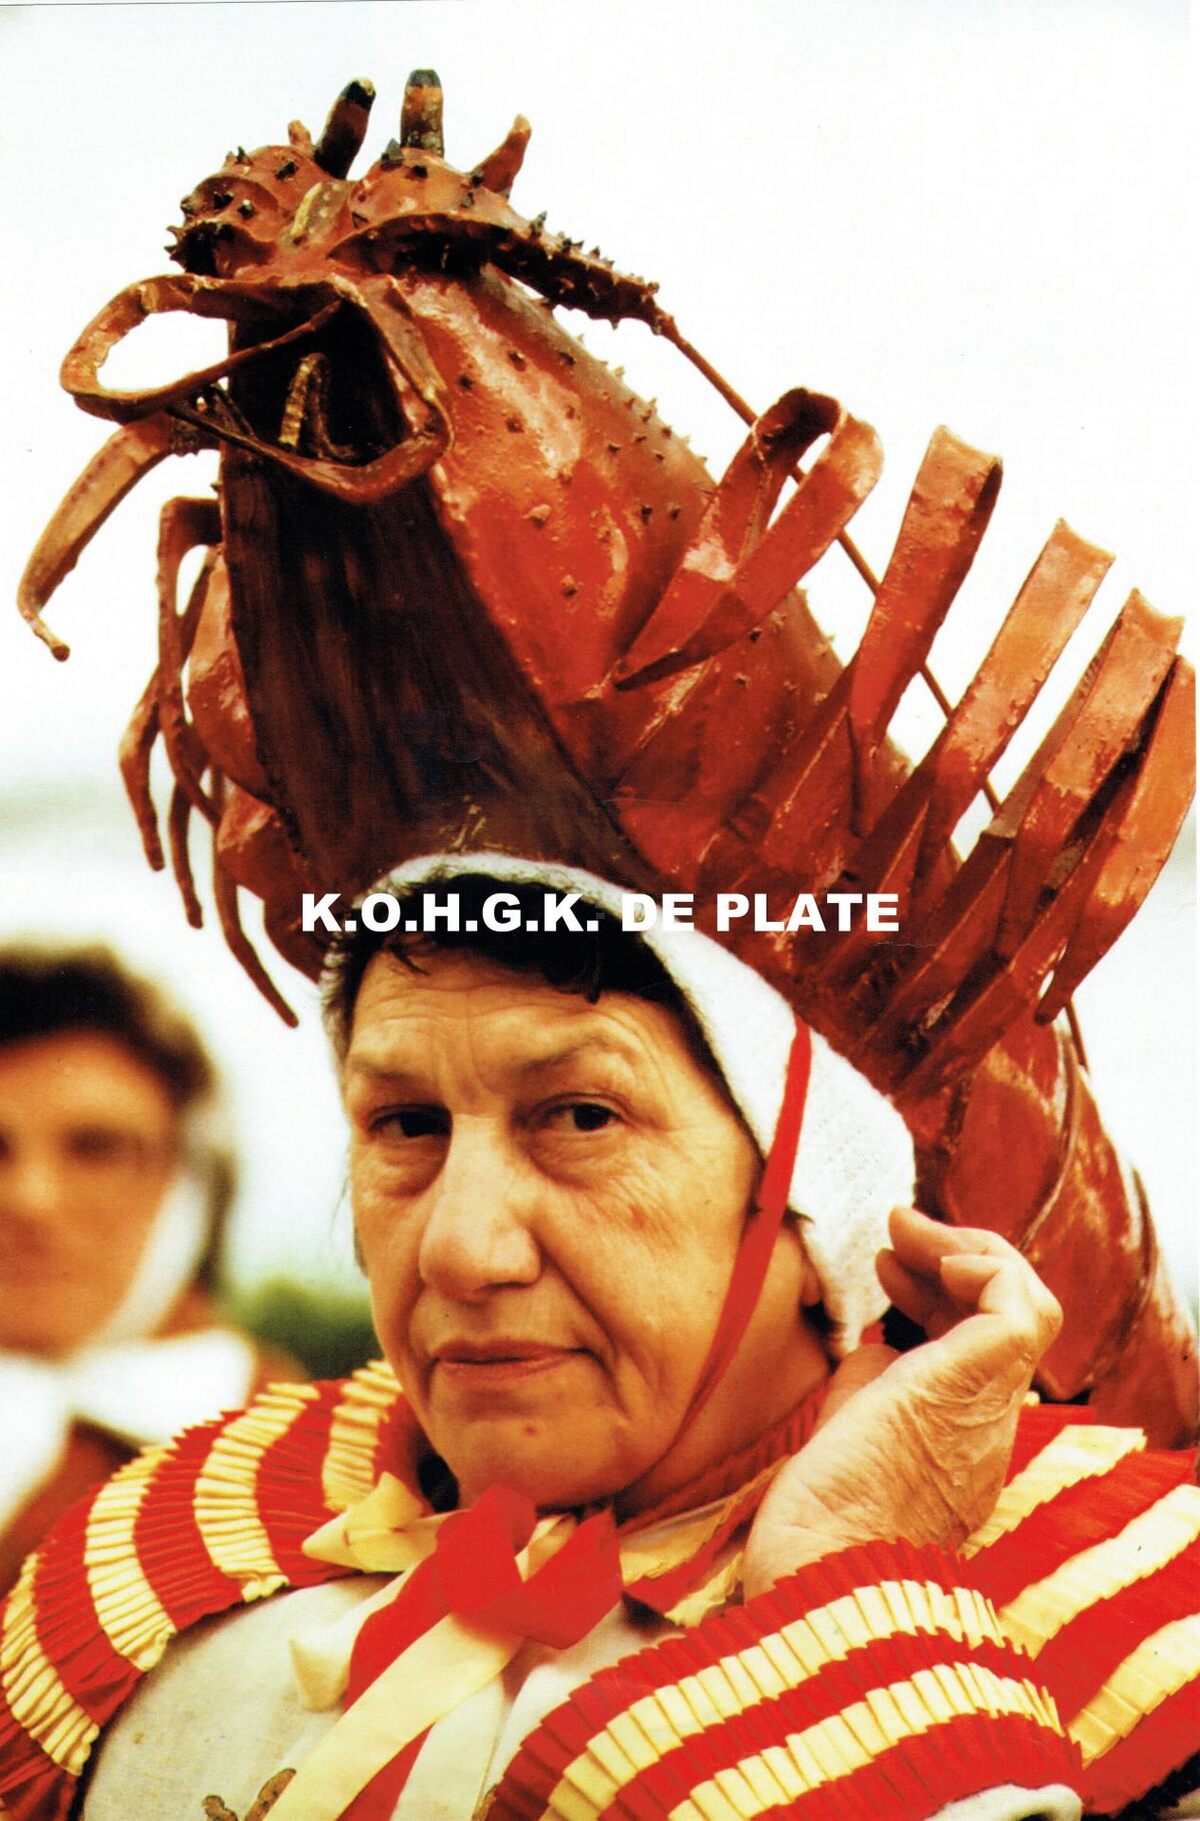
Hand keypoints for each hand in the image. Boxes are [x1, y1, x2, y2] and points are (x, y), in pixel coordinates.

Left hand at [742, 1207, 1061, 1599]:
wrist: (822, 1571)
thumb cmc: (818, 1519)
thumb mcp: (848, 1432)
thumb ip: (868, 1384)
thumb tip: (875, 1338)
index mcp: (957, 1440)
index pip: (974, 1350)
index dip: (937, 1296)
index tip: (886, 1267)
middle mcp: (988, 1423)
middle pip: (1000, 1321)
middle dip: (952, 1261)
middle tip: (896, 1233)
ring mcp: (990, 1405)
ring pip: (1026, 1305)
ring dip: (968, 1248)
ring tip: (904, 1225)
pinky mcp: (979, 1383)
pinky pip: (1019, 1305)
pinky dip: (983, 1261)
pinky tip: (929, 1251)